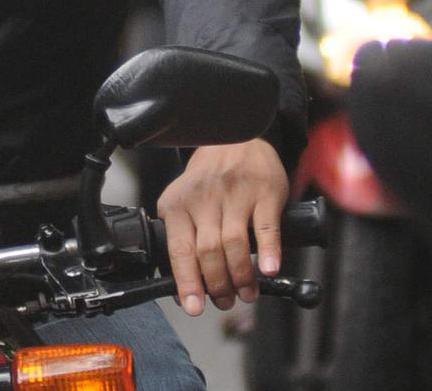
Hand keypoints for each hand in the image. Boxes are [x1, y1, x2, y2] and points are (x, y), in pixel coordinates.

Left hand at [157, 138, 287, 315]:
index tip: (194, 307)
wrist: (234, 139)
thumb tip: (185, 284)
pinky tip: (269, 270)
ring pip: (234, 243)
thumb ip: (183, 236)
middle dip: (217, 284)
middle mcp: (203, 200)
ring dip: (241, 275)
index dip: (187, 282)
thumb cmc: (208, 181)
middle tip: (226, 301)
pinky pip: (265, 226)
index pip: (180, 250)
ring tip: (247, 293)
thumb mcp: (184, 202)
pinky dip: (269, 251)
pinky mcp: (263, 192)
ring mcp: (234, 195)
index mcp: (178, 206)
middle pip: (208, 251)